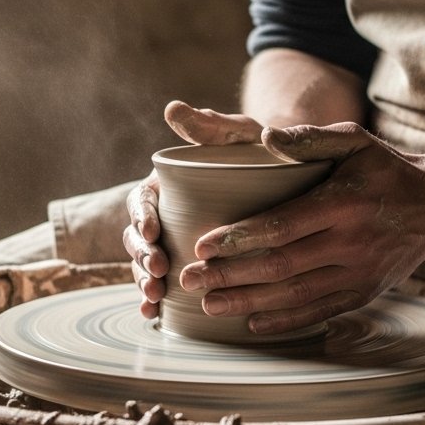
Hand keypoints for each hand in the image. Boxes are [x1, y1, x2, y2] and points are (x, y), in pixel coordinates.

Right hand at [124, 101, 264, 318]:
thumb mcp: (238, 135)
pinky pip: (166, 286)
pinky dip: (154, 302)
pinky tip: (154, 316)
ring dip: (143, 282)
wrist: (285, 180)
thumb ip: (210, 125)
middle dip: (140, 257)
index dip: (140, 217)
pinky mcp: (189, 265)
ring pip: (147, 264)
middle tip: (156, 271)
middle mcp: (165, 215)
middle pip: (138, 238)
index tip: (152, 230)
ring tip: (154, 296)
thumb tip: (174, 108)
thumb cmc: (259, 154)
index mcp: (166, 185)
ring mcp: (175, 243)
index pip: (141, 200)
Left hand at [176, 122, 424, 334]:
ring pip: (296, 295)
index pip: (282, 225)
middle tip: (189, 280)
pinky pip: (320, 312)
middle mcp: (353, 242)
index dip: (239, 239)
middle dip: (230, 275)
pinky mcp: (365, 293)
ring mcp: (361, 273)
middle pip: (281, 266)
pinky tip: (252, 324)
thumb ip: (309, 139)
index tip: (202, 246)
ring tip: (208, 306)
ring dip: (248, 303)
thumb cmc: (384, 168)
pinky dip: (285, 321)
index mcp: (344, 203)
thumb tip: (266, 136)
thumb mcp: (354, 141)